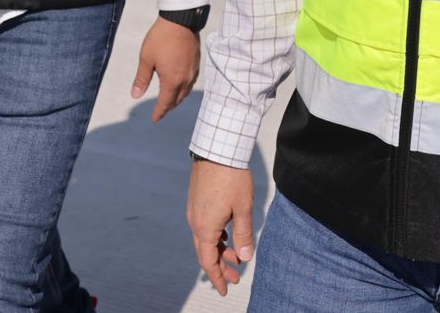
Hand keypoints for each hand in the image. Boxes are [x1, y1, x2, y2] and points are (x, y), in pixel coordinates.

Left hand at [131, 18, 199, 121]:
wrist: (180, 20)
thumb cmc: (161, 38)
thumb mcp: (146, 59)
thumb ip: (141, 79)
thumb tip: (135, 95)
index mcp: (172, 80)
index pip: (166, 103)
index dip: (160, 112)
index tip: (155, 119)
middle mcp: (185, 79)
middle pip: (177, 99)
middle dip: (169, 107)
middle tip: (161, 111)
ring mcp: (193, 71)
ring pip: (186, 92)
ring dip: (177, 98)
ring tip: (170, 100)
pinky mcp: (196, 63)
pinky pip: (191, 82)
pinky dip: (184, 88)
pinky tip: (180, 84)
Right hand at [188, 158, 254, 296]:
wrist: (218, 148)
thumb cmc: (232, 177)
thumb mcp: (243, 209)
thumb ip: (243, 235)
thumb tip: (245, 258)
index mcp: (205, 227)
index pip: (208, 261)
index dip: (217, 278)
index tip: (225, 290)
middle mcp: (195, 221)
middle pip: (205, 252)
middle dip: (220, 266)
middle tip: (236, 278)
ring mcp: (194, 210)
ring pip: (205, 239)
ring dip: (219, 251)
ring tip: (236, 257)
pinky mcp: (197, 200)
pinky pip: (204, 226)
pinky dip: (215, 237)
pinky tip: (226, 236)